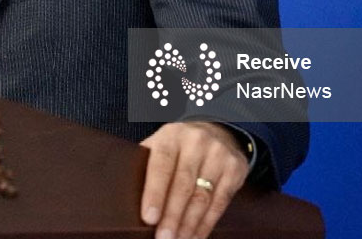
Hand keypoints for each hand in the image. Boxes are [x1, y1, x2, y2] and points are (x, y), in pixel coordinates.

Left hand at [139, 121, 248, 238]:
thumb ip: (145, 164)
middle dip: (172, 216)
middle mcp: (196, 141)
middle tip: (163, 238)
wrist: (217, 132)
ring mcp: (218, 154)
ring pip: (203, 197)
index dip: (154, 193)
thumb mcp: (160, 144)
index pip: (161, 165)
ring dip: (189, 225)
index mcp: (171, 135)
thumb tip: (126, 198)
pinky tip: (196, 236)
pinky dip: (207, 224)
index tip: (149, 218)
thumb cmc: (178, 146)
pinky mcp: (235, 169)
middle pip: (183, 185)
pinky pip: (220, 203)